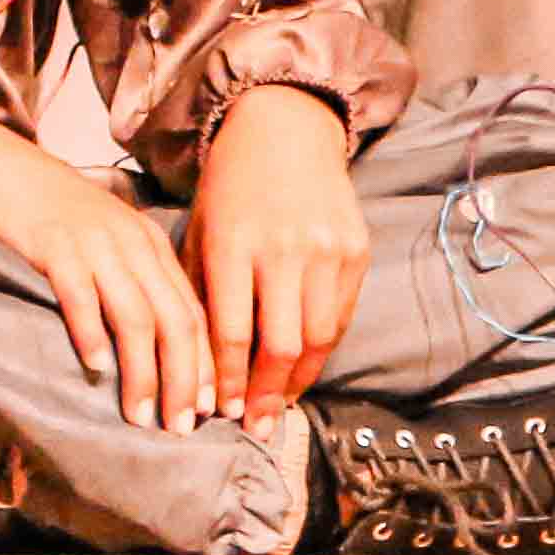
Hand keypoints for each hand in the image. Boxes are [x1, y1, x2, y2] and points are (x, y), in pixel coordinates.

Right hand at [0, 109, 220, 430]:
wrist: (3, 166)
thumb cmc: (56, 212)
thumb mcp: (110, 238)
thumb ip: (136, 279)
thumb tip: (158, 345)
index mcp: (152, 245)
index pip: (193, 312)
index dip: (205, 365)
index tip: (208, 410)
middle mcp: (133, 244)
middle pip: (174, 321)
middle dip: (183, 380)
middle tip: (181, 427)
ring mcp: (96, 245)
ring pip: (135, 318)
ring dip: (142, 373)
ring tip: (141, 415)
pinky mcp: (56, 246)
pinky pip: (82, 297)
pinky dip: (92, 335)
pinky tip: (94, 368)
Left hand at [183, 86, 368, 419]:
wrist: (285, 128)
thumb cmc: (229, 185)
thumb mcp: (200, 230)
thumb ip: (200, 292)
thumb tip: (198, 366)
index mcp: (234, 244)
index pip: (233, 332)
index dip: (227, 381)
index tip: (219, 413)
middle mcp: (284, 249)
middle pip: (281, 345)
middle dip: (265, 395)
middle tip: (253, 426)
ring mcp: (326, 251)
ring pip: (318, 339)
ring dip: (297, 381)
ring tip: (277, 405)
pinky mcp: (356, 251)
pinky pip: (339, 317)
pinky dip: (321, 350)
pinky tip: (302, 367)